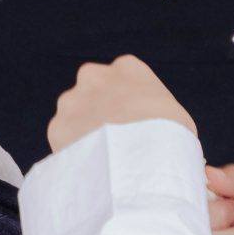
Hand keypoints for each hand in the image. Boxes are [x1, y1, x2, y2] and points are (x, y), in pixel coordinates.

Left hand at [47, 56, 197, 153]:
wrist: (144, 164)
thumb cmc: (170, 141)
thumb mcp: (177, 118)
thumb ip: (156, 114)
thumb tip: (163, 139)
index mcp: (127, 68)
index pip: (122, 81)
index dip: (126, 105)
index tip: (131, 124)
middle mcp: (94, 76)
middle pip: (94, 94)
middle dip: (99, 114)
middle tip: (114, 142)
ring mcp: (72, 101)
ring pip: (74, 117)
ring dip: (83, 132)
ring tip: (102, 158)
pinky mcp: (57, 127)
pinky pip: (63, 141)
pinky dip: (73, 153)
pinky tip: (90, 166)